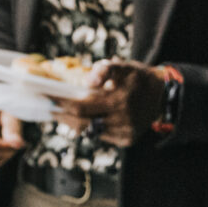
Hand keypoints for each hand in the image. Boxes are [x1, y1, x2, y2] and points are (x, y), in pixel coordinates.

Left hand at [50, 59, 166, 145]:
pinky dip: (88, 128)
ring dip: (72, 123)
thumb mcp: (123, 66)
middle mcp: (122, 119)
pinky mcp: (127, 140)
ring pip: (89, 131)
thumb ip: (104, 69)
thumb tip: (88, 81)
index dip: (60, 103)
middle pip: (81, 122)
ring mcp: (125, 132)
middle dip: (61, 115)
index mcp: (119, 99)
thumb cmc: (137, 77)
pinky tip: (79, 120)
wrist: (162, 95)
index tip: (45, 96)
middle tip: (47, 108)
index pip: (80, 106)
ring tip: (59, 113)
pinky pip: (100, 136)